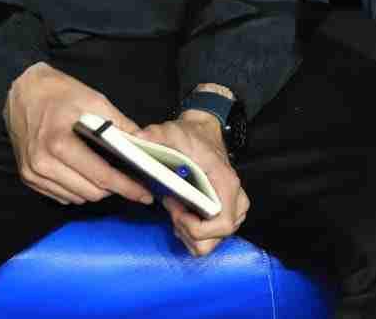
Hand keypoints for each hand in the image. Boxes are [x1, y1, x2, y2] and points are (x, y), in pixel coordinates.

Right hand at [3, 63, 153, 207]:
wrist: (22, 91)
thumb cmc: (59, 93)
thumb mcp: (93, 99)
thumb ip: (120, 124)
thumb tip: (144, 144)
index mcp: (58, 142)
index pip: (100, 176)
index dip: (126, 187)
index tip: (144, 193)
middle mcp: (42, 162)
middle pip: (90, 192)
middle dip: (113, 188)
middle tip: (128, 180)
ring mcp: (32, 173)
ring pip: (77, 197)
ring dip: (95, 190)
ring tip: (106, 173)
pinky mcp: (28, 178)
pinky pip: (61, 196)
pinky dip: (77, 189)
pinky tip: (84, 173)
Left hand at [141, 111, 248, 256]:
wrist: (203, 133)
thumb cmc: (193, 136)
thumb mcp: (174, 131)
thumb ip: (157, 134)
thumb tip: (140, 137)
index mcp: (226, 185)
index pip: (223, 225)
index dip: (197, 228)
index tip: (177, 212)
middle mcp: (235, 201)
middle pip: (214, 240)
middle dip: (188, 231)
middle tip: (174, 210)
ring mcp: (232, 210)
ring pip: (209, 243)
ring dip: (187, 232)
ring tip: (176, 210)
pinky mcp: (223, 214)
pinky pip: (208, 238)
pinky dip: (191, 231)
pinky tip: (181, 213)